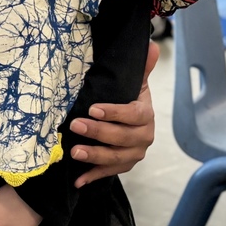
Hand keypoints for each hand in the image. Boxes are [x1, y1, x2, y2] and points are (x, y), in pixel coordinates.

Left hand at [70, 41, 157, 187]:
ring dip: (95, 156)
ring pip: (117, 158)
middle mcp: (143, 137)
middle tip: (76, 125)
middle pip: (123, 138)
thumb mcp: (134, 82)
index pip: (133, 114)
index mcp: (145, 115)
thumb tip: (152, 46)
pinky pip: (109, 173)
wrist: (129, 121)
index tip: (93, 109)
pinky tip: (78, 180)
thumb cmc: (127, 98)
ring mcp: (133, 153)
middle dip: (99, 132)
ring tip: (74, 151)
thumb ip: (141, 68)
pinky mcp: (122, 165)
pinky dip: (93, 176)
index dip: (115, 113)